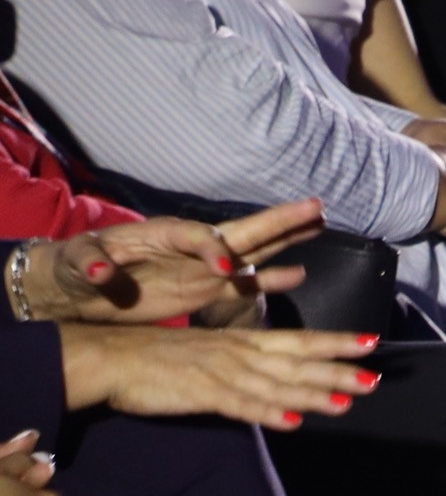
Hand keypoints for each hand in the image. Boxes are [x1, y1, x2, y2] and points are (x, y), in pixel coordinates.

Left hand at [28, 199, 327, 326]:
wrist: (76, 287)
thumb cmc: (73, 266)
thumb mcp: (76, 261)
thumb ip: (90, 263)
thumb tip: (99, 272)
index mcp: (164, 235)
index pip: (199, 237)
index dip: (215, 251)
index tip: (229, 269)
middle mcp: (191, 246)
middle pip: (241, 230)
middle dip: (278, 221)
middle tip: (316, 207)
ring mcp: (201, 266)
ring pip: (253, 249)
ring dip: (286, 237)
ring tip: (321, 225)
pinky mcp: (203, 287)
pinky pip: (245, 280)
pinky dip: (271, 276)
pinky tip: (299, 272)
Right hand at [57, 324, 379, 426]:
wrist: (115, 357)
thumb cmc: (160, 356)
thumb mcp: (211, 351)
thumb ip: (243, 361)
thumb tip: (272, 373)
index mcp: (243, 341)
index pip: (299, 340)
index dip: (336, 342)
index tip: (371, 343)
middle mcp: (241, 353)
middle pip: (298, 361)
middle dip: (338, 370)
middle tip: (375, 377)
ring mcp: (223, 373)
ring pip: (277, 384)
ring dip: (313, 393)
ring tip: (348, 401)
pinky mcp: (202, 394)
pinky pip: (240, 405)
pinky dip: (267, 413)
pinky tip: (292, 422)